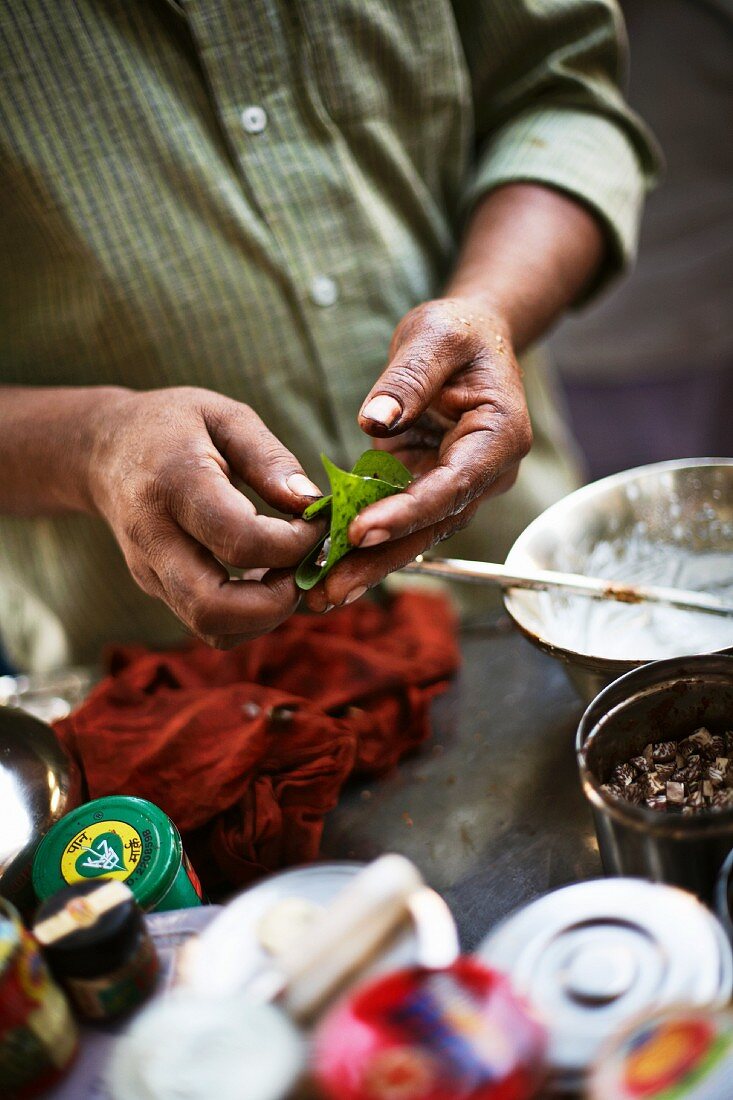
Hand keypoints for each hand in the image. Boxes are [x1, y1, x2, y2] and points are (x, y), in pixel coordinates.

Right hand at [87, 387, 323, 645]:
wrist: (104, 450)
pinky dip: (250, 617)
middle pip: (213, 607)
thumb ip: (270, 459)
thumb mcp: (225, 416)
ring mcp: (150, 571)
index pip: (240, 540)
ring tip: (288, 572)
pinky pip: (209, 625)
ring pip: (211, 628)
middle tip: (305, 567)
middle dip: (277, 602)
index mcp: (173, 483)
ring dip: (266, 615)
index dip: (292, 544)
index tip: (316, 523)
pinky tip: (267, 579)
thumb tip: (311, 504)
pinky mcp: (157, 590)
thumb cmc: (174, 425)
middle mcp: (153, 537)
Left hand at [304, 297, 531, 610]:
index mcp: (498, 436)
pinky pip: (396, 520)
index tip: (359, 532)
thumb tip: (374, 421)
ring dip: (368, 564)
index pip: (452, 485)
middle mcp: (484, 472)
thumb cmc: (459, 332)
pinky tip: (325, 566)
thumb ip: (408, 377)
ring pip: (414, 534)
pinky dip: (363, 543)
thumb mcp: (436, 335)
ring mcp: (457, 485)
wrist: (472, 340)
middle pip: (431, 525)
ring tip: (319, 595)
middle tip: (328, 590)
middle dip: (380, 559)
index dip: (407, 513)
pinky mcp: (428, 487)